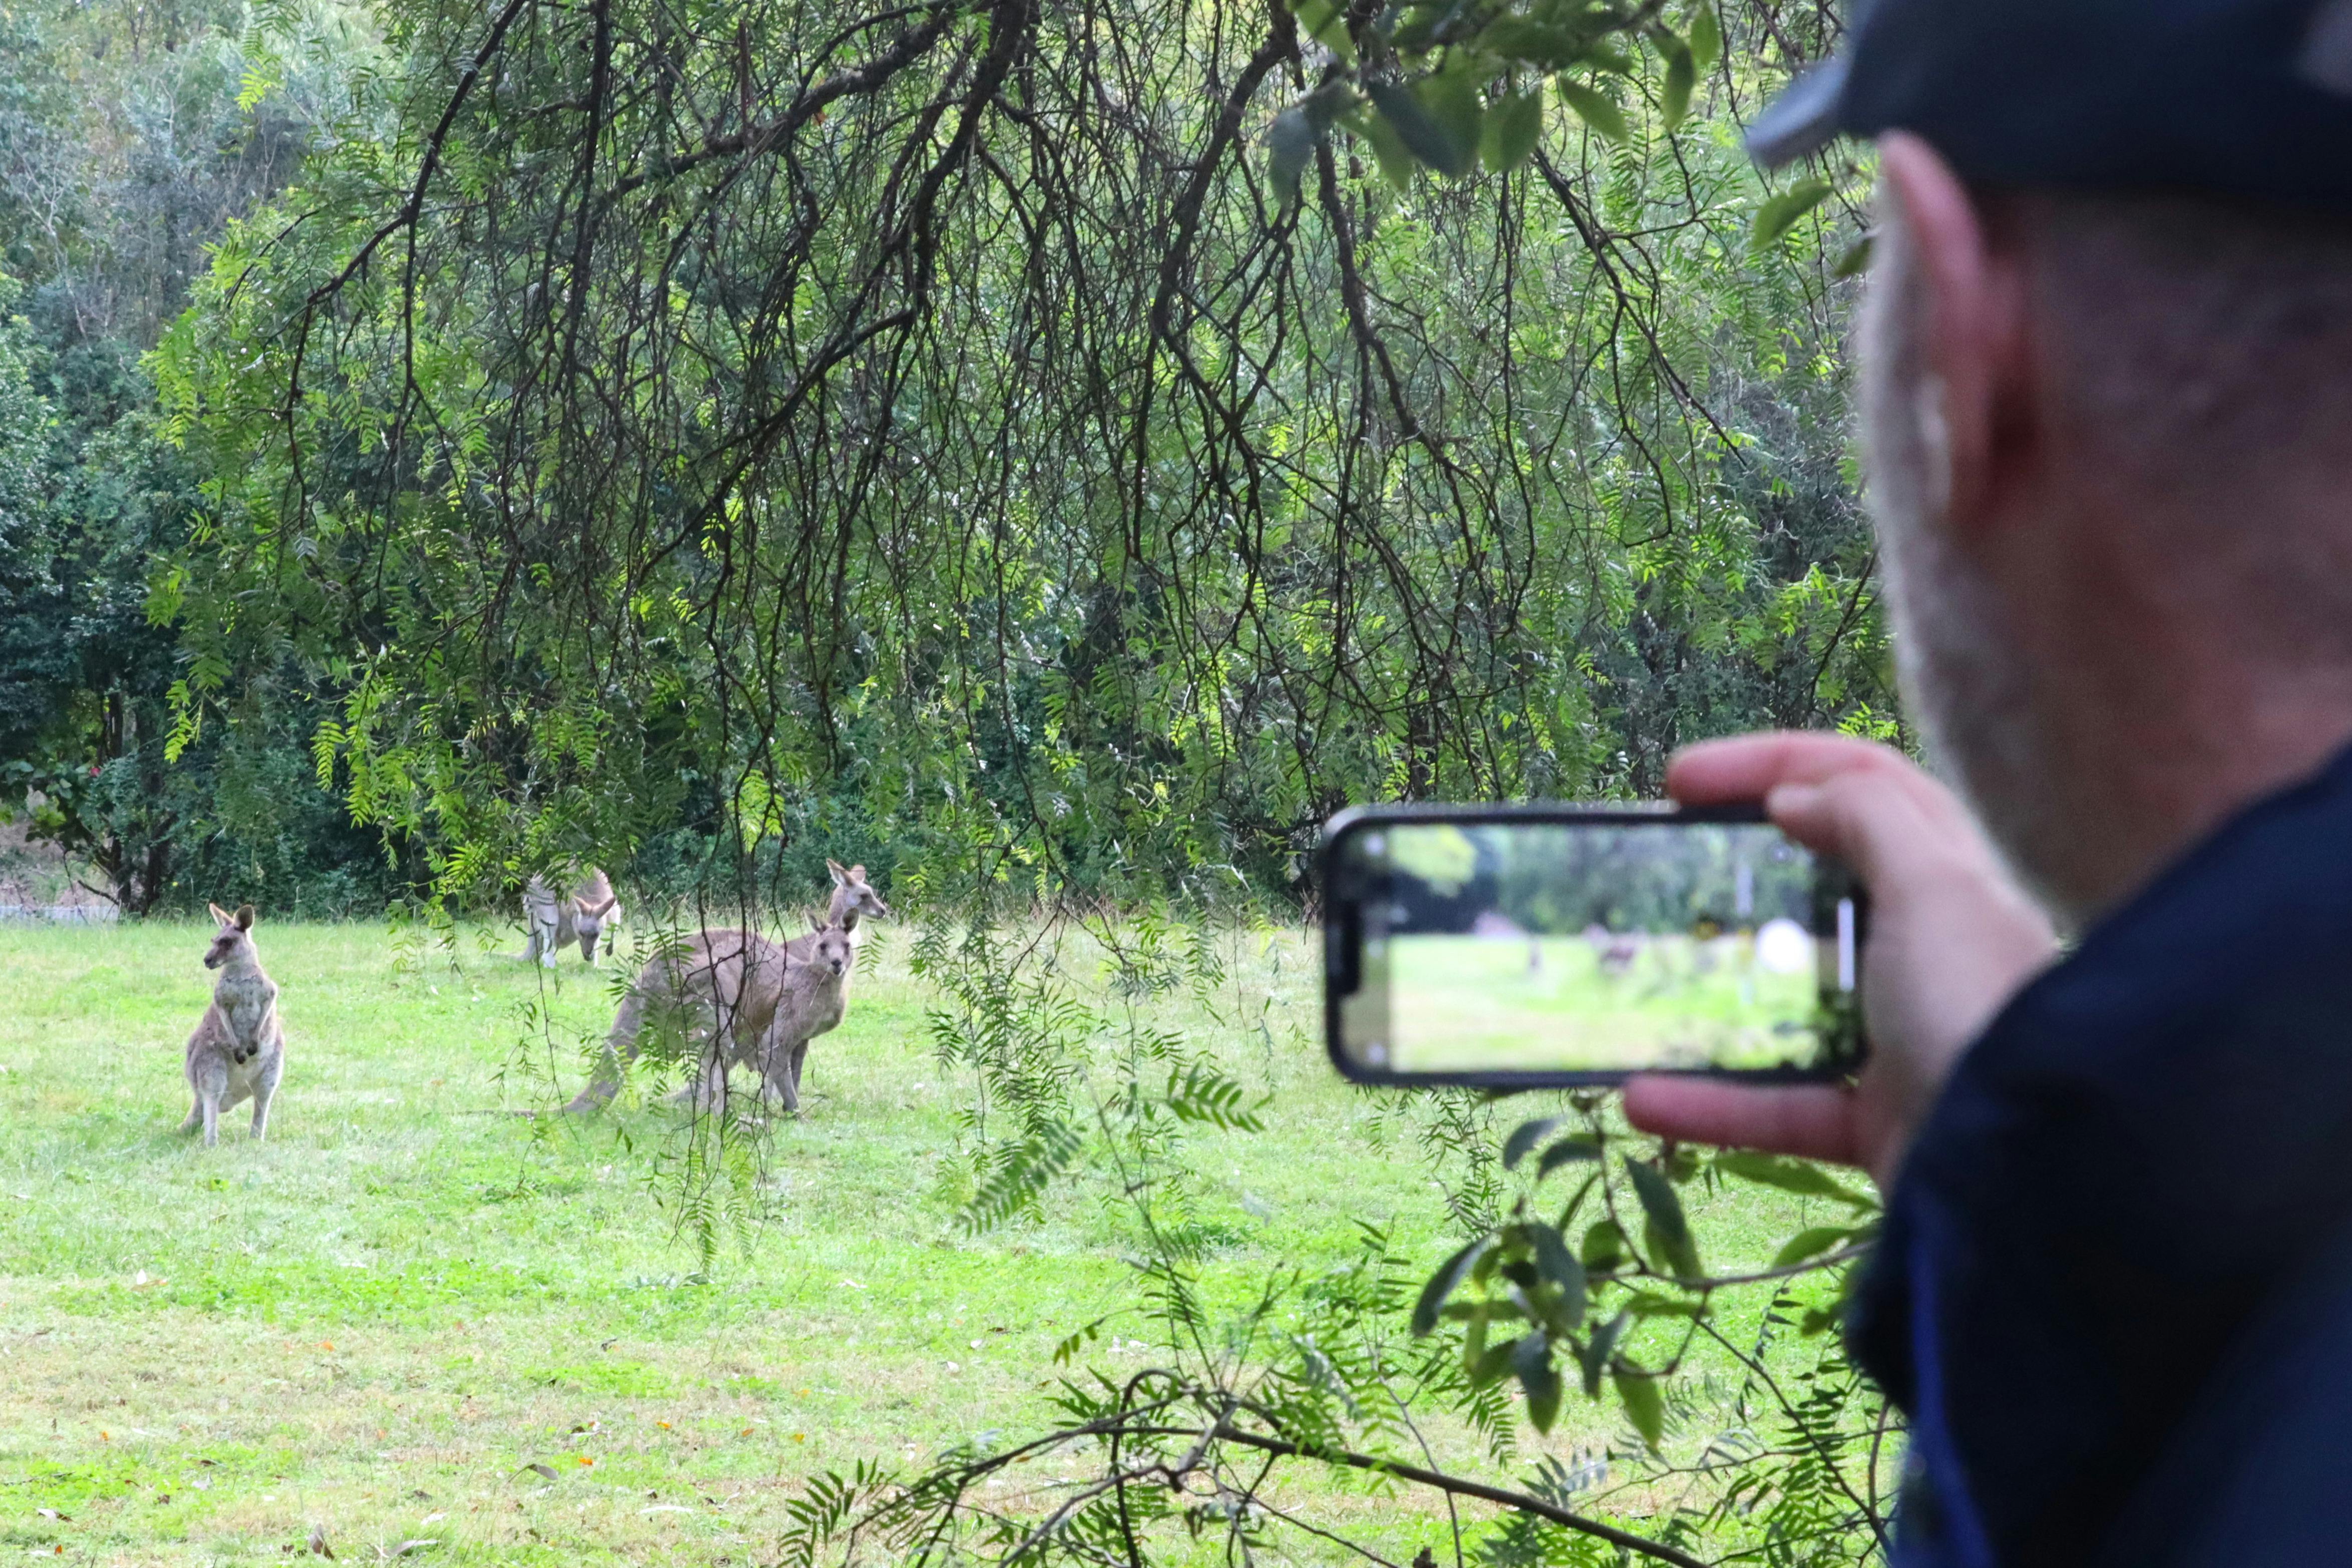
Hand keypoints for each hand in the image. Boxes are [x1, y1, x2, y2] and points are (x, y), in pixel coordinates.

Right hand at [1622, 733, 2056, 1187]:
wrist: (2029, 1174)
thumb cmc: (1982, 1007)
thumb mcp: (1932, 888)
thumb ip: (1865, 819)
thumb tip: (1794, 795)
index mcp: (1951, 877)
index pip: (1862, 781)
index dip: (1772, 763)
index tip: (1680, 779)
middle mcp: (1928, 949)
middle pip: (1819, 882)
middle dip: (1733, 872)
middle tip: (1657, 866)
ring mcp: (1900, 1037)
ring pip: (1787, 1001)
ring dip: (1705, 998)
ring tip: (1634, 984)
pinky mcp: (1873, 1119)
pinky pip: (1777, 1105)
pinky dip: (1711, 1104)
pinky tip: (1643, 1098)